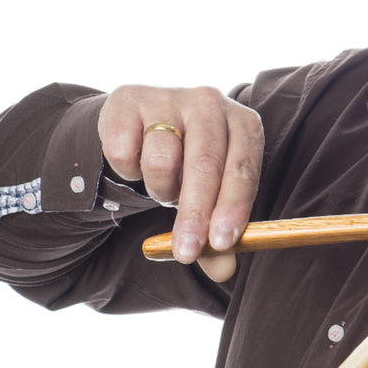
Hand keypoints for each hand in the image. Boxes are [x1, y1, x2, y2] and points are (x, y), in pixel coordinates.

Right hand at [97, 86, 263, 278]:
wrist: (139, 126)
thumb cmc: (187, 165)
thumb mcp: (210, 197)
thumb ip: (218, 236)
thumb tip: (224, 271)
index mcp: (243, 124)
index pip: (244, 168)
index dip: (233, 207)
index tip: (221, 244)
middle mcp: (211, 102)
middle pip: (205, 165)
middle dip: (195, 215)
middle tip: (186, 253)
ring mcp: (169, 96)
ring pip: (161, 162)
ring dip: (159, 189)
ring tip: (163, 186)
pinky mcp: (129, 99)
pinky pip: (124, 153)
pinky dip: (129, 171)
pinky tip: (136, 161)